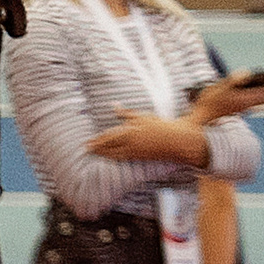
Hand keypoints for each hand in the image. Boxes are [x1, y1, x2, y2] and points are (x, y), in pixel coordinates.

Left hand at [87, 110, 205, 166]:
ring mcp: (136, 151)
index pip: (110, 136)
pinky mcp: (141, 157)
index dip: (98, 139)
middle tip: (85, 149)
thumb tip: (114, 105)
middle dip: (97, 147)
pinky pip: (123, 158)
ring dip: (102, 153)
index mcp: (132, 130)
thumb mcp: (143, 116)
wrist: (178, 140)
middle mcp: (132, 142)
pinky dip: (113, 158)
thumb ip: (126, 113)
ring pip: (115, 153)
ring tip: (93, 153)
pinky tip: (107, 158)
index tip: (88, 141)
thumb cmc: (161, 125)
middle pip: (110, 146)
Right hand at [194, 73, 263, 122]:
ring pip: (260, 103)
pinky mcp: (237, 111)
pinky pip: (254, 107)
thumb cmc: (209, 103)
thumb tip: (247, 72)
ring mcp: (241, 109)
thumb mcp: (219, 87)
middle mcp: (245, 105)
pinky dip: (260, 103)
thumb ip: (234, 79)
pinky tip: (263, 106)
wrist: (202, 119)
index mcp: (244, 98)